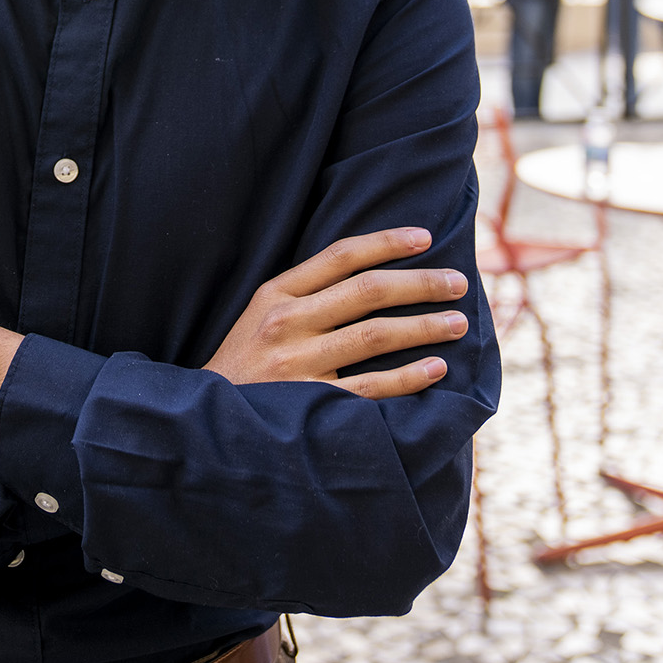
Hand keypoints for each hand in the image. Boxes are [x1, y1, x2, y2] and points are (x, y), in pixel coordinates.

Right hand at [206, 228, 469, 398]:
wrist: (204, 424)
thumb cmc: (244, 366)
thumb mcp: (258, 316)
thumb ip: (303, 294)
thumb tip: (371, 273)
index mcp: (275, 294)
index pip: (340, 256)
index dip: (387, 242)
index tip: (425, 238)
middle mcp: (286, 323)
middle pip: (367, 291)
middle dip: (420, 284)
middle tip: (458, 283)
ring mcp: (297, 365)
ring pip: (376, 335)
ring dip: (424, 326)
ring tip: (457, 322)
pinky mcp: (309, 405)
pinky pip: (371, 389)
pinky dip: (408, 377)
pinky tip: (437, 368)